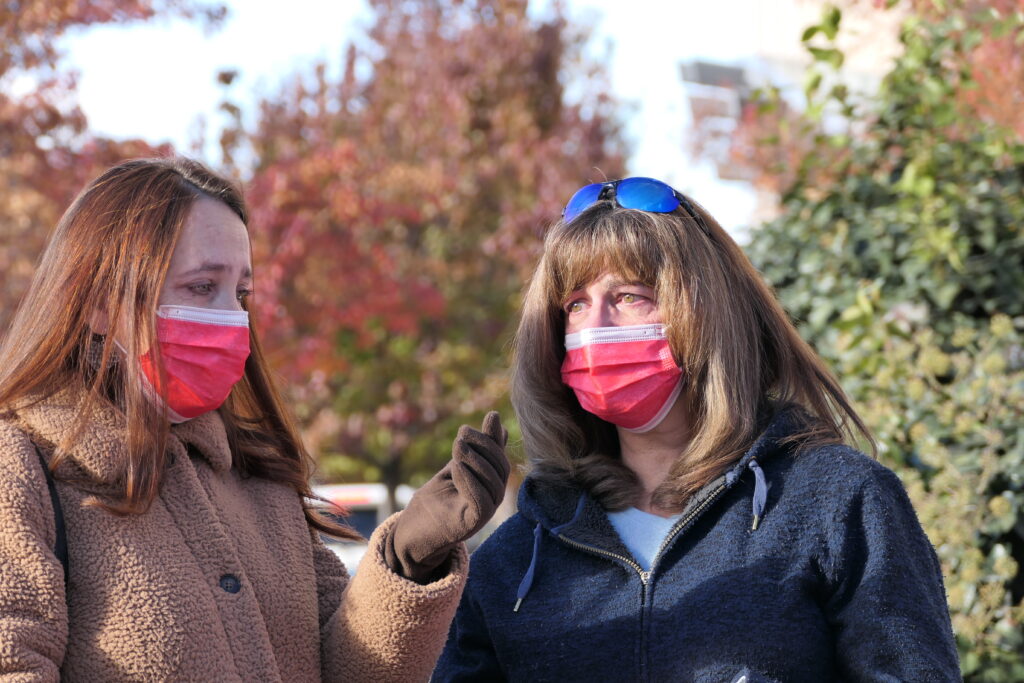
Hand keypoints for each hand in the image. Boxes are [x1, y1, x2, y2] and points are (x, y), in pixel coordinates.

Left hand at [386, 411, 509, 582]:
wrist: (414, 531)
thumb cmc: (435, 499)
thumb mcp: (457, 466)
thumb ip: (476, 448)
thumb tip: (496, 420)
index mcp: (491, 483)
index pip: (500, 457)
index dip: (495, 438)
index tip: (490, 416)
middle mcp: (493, 498)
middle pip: (500, 469)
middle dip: (484, 446)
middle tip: (462, 434)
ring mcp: (486, 513)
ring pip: (493, 484)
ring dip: (476, 462)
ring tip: (458, 447)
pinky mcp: (474, 524)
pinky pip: (481, 502)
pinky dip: (471, 482)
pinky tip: (457, 468)